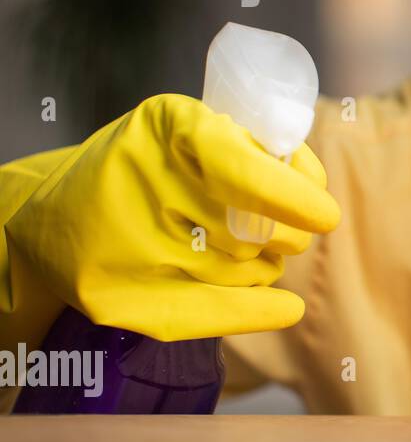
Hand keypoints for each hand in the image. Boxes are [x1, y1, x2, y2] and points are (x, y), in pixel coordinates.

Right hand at [5, 93, 340, 341]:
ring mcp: (127, 248)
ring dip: (267, 264)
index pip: (243, 170)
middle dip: (289, 233)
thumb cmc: (145, 168)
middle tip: (290, 230)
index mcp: (165, 129)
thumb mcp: (186, 130)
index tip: (326, 216)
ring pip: (246, 270)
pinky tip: (285, 306)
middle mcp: (141, 187)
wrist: (53, 221)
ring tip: (248, 250)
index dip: (294, 196)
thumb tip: (314, 187)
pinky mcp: (121, 299)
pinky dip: (261, 309)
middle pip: (255, 229)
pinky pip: (218, 311)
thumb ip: (251, 147)